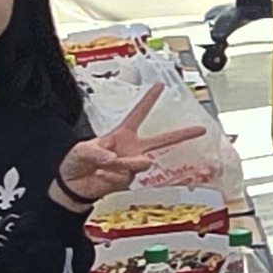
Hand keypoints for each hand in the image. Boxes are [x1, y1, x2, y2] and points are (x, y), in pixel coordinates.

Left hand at [57, 83, 207, 208]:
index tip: (161, 86)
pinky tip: (101, 175)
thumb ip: (99, 151)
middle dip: (182, 134)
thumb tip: (114, 158)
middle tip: (199, 130)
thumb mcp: (82, 149)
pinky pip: (127, 176)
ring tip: (109, 165)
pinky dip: (112, 176)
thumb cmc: (77, 162)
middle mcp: (131, 148)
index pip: (138, 114)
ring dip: (126, 163)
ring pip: (142, 162)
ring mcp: (131, 165)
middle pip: (161, 140)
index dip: (149, 99)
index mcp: (121, 134)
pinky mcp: (128, 180)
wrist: (73, 186)